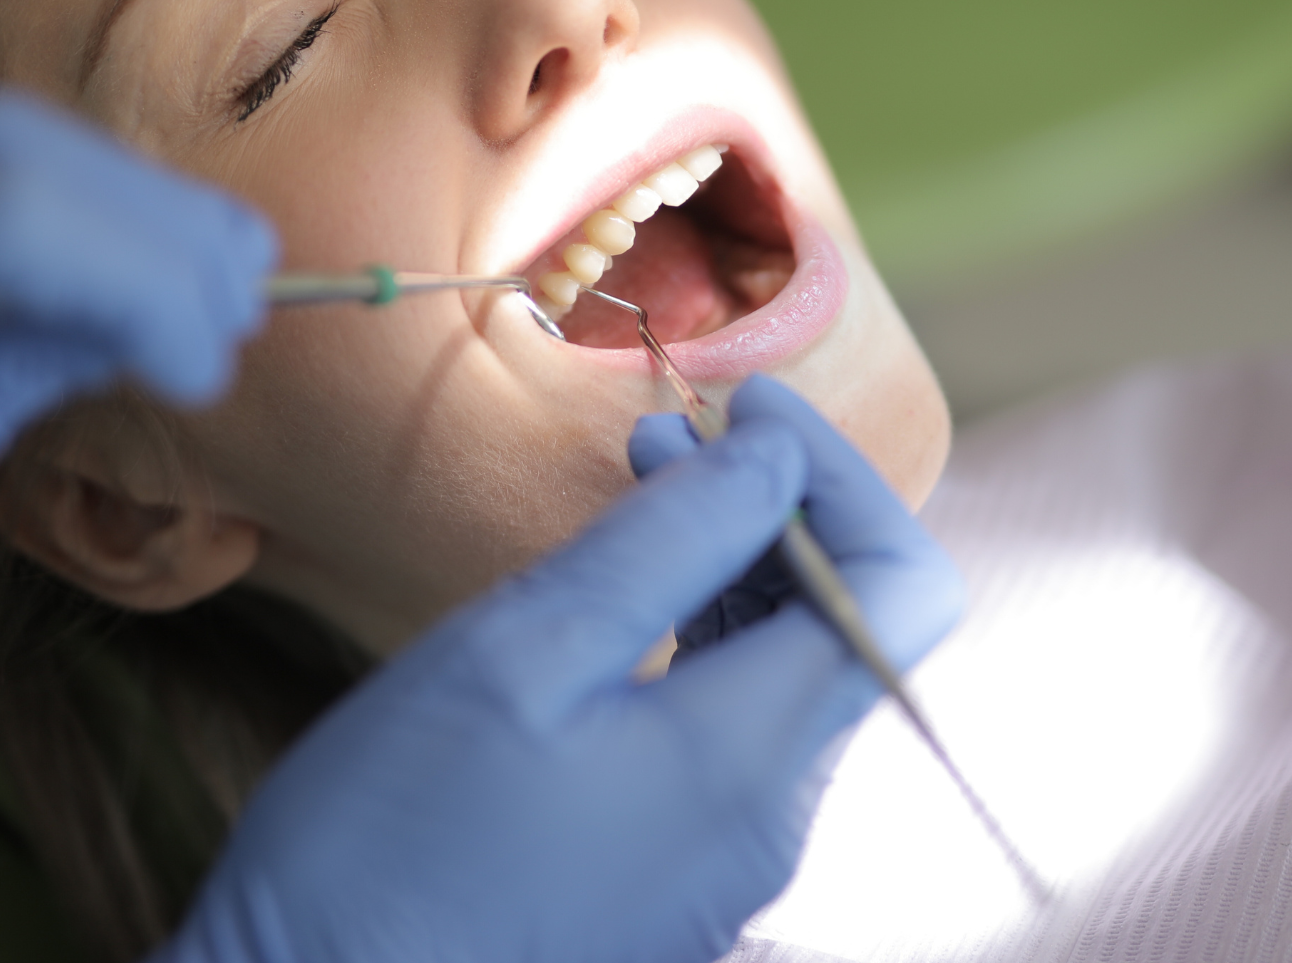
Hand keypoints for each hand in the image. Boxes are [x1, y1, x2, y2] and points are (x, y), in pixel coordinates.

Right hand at [162, 375, 961, 962]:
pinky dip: (700, 645)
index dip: (842, 476)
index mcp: (751, 757)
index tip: (747, 409)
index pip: (900, 588)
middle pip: (850, 628)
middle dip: (776, 509)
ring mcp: (728, 863)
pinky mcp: (676, 881)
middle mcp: (772, 820)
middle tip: (664, 437)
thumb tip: (775, 459)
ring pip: (787, 679)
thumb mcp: (524, 650)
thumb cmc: (391, 836)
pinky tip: (616, 609)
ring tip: (636, 494)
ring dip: (734, 570)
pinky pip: (732, 738)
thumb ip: (667, 543)